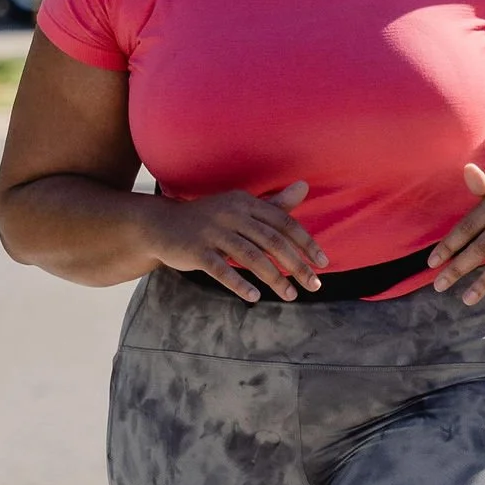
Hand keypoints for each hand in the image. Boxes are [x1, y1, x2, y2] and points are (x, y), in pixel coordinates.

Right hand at [144, 181, 324, 304]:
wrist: (161, 225)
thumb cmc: (209, 219)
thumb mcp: (240, 208)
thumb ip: (273, 204)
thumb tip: (305, 186)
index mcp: (245, 202)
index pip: (283, 222)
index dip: (305, 242)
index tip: (323, 263)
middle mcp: (231, 213)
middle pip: (271, 241)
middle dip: (296, 264)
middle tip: (314, 285)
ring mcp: (212, 232)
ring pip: (250, 256)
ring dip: (274, 278)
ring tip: (291, 295)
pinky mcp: (195, 250)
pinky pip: (220, 269)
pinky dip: (238, 283)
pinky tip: (254, 297)